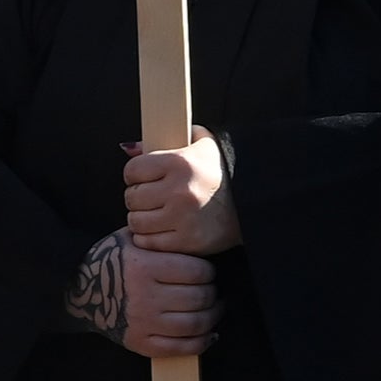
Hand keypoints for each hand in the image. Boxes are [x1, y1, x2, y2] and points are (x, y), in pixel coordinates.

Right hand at [64, 227, 218, 355]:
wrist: (79, 290)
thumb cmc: (109, 259)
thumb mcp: (129, 238)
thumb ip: (158, 237)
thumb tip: (192, 235)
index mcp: (144, 266)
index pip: (196, 271)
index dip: (209, 272)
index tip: (208, 272)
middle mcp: (145, 296)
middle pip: (199, 298)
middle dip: (213, 294)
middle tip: (214, 290)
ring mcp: (143, 322)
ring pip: (194, 324)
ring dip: (212, 317)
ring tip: (215, 310)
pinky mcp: (141, 343)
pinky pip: (180, 348)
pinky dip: (201, 342)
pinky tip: (208, 334)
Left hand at [123, 129, 239, 254]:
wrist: (252, 203)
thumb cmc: (222, 171)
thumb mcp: (201, 144)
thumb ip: (165, 138)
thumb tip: (129, 148)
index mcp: (180, 163)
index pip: (133, 169)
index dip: (135, 173)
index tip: (142, 176)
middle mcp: (180, 191)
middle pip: (131, 197)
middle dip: (138, 196)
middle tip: (150, 196)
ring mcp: (183, 219)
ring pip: (136, 221)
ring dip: (141, 218)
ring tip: (154, 213)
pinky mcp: (187, 242)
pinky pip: (149, 242)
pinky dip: (149, 238)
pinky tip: (161, 229)